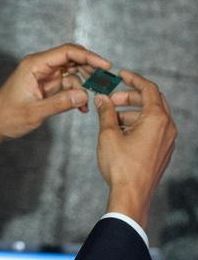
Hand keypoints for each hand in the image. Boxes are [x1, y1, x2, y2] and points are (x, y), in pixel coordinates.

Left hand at [0, 43, 110, 156]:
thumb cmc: (7, 117)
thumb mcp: (34, 112)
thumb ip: (59, 103)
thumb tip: (84, 95)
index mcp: (34, 65)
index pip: (67, 52)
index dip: (88, 56)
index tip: (106, 65)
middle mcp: (40, 66)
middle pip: (72, 59)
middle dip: (90, 69)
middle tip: (105, 83)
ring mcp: (43, 76)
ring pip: (72, 72)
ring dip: (84, 84)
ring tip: (92, 100)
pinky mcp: (46, 86)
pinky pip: (67, 85)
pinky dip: (76, 94)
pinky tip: (81, 107)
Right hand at [95, 70, 176, 228]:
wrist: (131, 195)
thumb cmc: (121, 165)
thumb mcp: (108, 134)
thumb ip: (106, 112)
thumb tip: (102, 99)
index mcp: (157, 119)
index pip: (149, 89)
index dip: (133, 79)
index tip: (121, 75)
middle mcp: (167, 128)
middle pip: (152, 101)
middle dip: (130, 96)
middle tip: (110, 99)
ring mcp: (167, 140)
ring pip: (151, 116)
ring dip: (131, 112)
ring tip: (110, 119)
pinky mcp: (162, 151)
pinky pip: (152, 129)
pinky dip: (137, 124)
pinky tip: (119, 132)